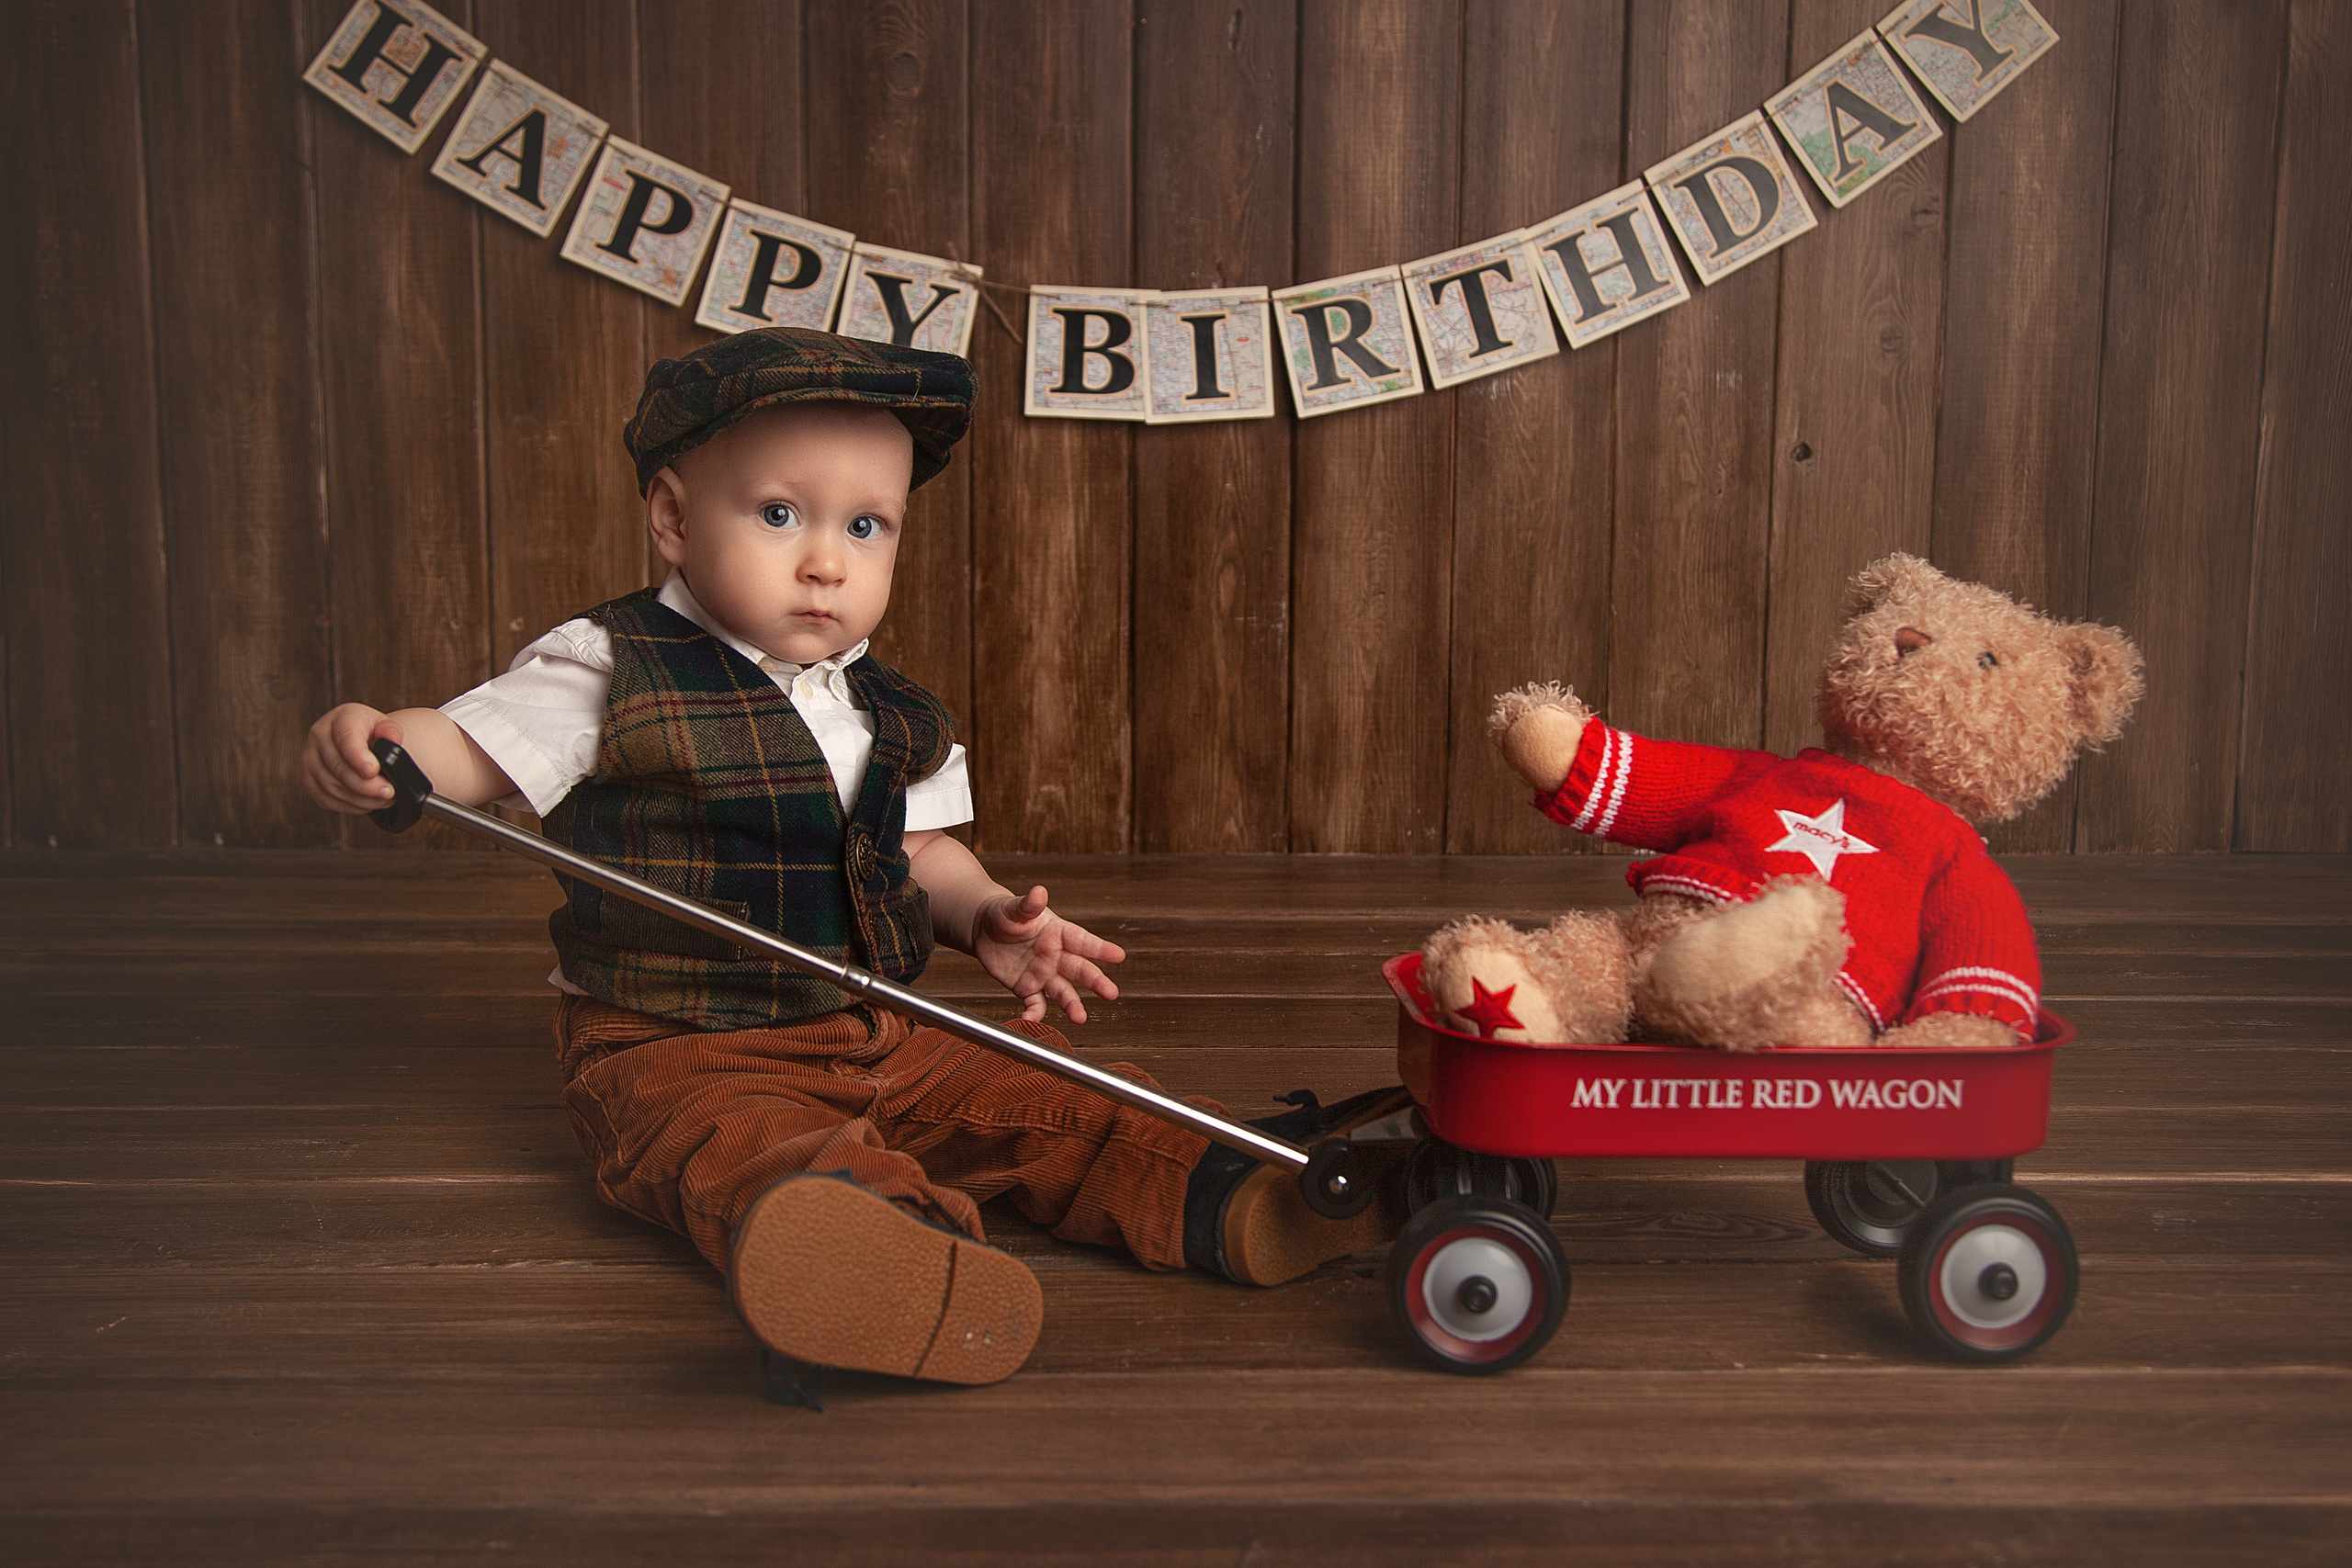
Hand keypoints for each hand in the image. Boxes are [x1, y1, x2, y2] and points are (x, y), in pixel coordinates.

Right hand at [303, 704, 401, 812]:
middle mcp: (318, 736)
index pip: (345, 739)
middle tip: (389, 792)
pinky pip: (327, 800)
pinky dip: (350, 806)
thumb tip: (391, 738)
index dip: (358, 757)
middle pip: (338, 768)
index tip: (373, 770)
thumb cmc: (373, 733)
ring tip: (384, 799)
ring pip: (333, 787)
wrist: (361, 741)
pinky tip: (369, 803)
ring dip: (361, 798)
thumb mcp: (386, 726)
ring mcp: (310, 760)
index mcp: (339, 718)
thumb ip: (391, 731)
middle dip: (366, 785)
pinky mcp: (310, 781)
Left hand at [970, 885, 1125, 1023]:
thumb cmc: (1004, 914)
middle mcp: (1056, 956)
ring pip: (1062, 992)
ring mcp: (1043, 974)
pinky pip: (1035, 1003)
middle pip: (1080, 970)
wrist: (984, 930)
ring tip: (1080, 1018)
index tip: (1119, 956)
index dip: (1100, 949)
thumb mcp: (1014, 908)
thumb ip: (1028, 904)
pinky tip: (1032, 1021)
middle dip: (1095, 982)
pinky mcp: (1027, 988)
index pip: (1082, 941)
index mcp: (1058, 933)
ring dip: (1072, 1005)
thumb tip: (1039, 892)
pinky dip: (1035, 1014)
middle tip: (1111, 993)